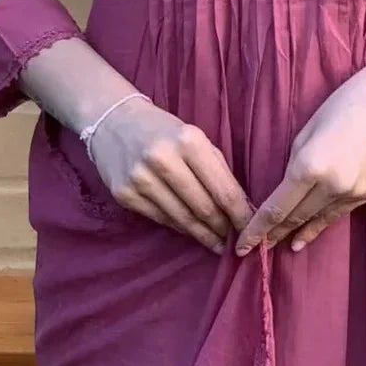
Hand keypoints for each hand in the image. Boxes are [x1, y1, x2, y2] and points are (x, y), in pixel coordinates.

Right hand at [89, 96, 252, 255]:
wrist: (113, 122)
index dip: (240, 216)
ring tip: (216, 242)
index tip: (251, 231)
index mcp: (188, 140)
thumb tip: (240, 208)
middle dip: (223, 229)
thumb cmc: (164, 130)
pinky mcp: (124, 194)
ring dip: (203, 234)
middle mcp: (163, 159)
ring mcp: (140, 178)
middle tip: (234, 242)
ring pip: (182, 220)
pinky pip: (161, 219)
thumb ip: (217, 169)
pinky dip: (179, 227)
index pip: (222, 189)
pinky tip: (190, 229)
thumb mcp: (195, 137)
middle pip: (204, 208)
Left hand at [235, 55, 365, 256]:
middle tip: (255, 250)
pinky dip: (320, 225)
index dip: (257, 230)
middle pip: (295, 218)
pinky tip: (308, 235)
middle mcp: (332, 185)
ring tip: (280, 247)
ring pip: (318, 220)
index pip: (276, 208)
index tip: (241, 247)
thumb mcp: (307, 131)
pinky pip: (338, 213)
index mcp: (310, 165)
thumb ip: (295, 163)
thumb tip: (288, 189)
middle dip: (273, 235)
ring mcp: (353, 192)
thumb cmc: (343, 103)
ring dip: (297, 234)